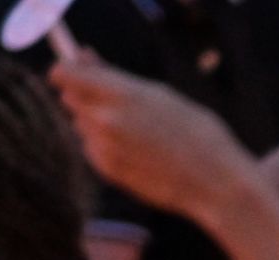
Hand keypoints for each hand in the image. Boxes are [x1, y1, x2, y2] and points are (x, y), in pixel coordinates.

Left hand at [52, 56, 261, 226]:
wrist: (214, 183)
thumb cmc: (196, 132)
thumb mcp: (159, 93)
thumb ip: (115, 76)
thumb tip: (84, 56)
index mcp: (120, 94)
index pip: (63, 74)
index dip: (68, 70)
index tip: (78, 71)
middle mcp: (105, 120)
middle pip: (70, 98)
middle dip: (85, 96)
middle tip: (116, 102)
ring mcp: (103, 148)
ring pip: (81, 124)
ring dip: (96, 122)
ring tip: (136, 132)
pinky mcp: (107, 171)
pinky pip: (92, 148)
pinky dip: (105, 146)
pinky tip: (136, 152)